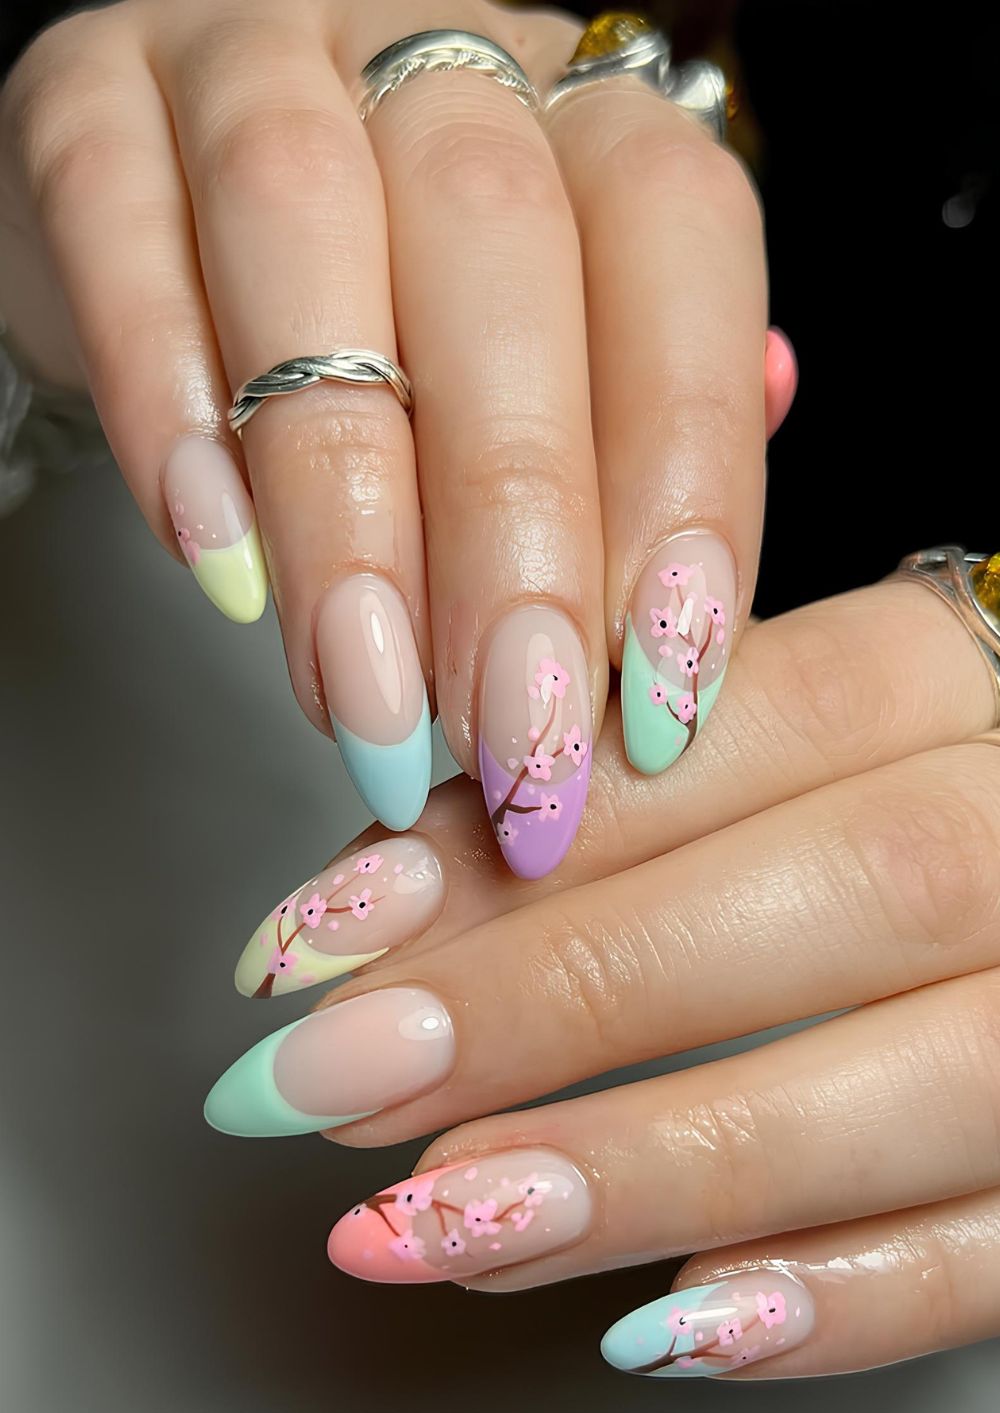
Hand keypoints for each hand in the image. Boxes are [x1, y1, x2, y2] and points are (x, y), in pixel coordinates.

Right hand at [0, 0, 792, 862]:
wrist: (185, 207)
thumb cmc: (402, 317)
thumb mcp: (551, 369)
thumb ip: (628, 457)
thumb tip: (696, 617)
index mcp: (582, 114)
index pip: (675, 247)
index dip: (684, 474)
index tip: (662, 687)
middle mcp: (432, 59)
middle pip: (495, 248)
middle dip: (512, 525)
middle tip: (512, 727)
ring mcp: (253, 56)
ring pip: (303, 235)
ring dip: (345, 502)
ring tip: (367, 697)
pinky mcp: (88, 103)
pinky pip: (117, 230)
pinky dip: (169, 409)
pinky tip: (221, 569)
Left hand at [206, 571, 999, 1377]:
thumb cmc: (863, 814)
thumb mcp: (746, 762)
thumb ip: (594, 799)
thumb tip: (386, 902)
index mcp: (953, 686)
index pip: (747, 721)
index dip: (533, 830)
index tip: (331, 934)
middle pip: (854, 886)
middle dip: (571, 993)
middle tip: (343, 1082)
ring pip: (935, 1077)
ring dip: (662, 1161)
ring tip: (444, 1222)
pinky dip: (841, 1296)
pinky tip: (662, 1323)